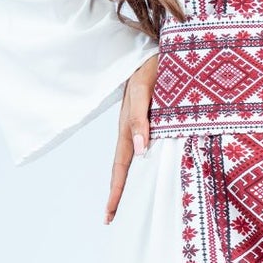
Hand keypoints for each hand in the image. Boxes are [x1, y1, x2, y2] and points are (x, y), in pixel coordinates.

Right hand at [105, 50, 159, 223]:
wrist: (154, 44)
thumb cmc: (150, 64)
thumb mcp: (145, 90)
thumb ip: (140, 118)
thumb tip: (140, 151)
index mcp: (127, 127)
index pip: (120, 167)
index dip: (116, 192)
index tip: (109, 216)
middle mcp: (132, 128)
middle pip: (122, 167)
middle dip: (118, 193)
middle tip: (112, 218)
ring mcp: (139, 122)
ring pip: (132, 157)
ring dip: (128, 179)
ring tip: (127, 200)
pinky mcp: (150, 115)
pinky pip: (144, 143)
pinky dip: (143, 162)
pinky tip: (147, 166)